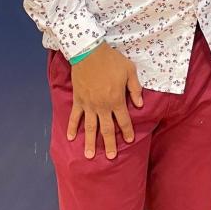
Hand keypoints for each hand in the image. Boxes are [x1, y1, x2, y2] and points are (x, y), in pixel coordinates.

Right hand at [67, 44, 143, 159]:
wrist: (89, 52)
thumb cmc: (111, 60)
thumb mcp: (129, 71)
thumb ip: (135, 89)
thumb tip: (140, 104)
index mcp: (116, 100)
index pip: (124, 120)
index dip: (127, 130)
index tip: (129, 140)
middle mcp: (102, 106)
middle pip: (107, 129)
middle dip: (109, 143)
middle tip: (110, 157)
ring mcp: (88, 105)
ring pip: (90, 127)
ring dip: (90, 142)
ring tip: (89, 156)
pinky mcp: (78, 100)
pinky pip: (74, 116)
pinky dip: (72, 127)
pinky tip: (70, 137)